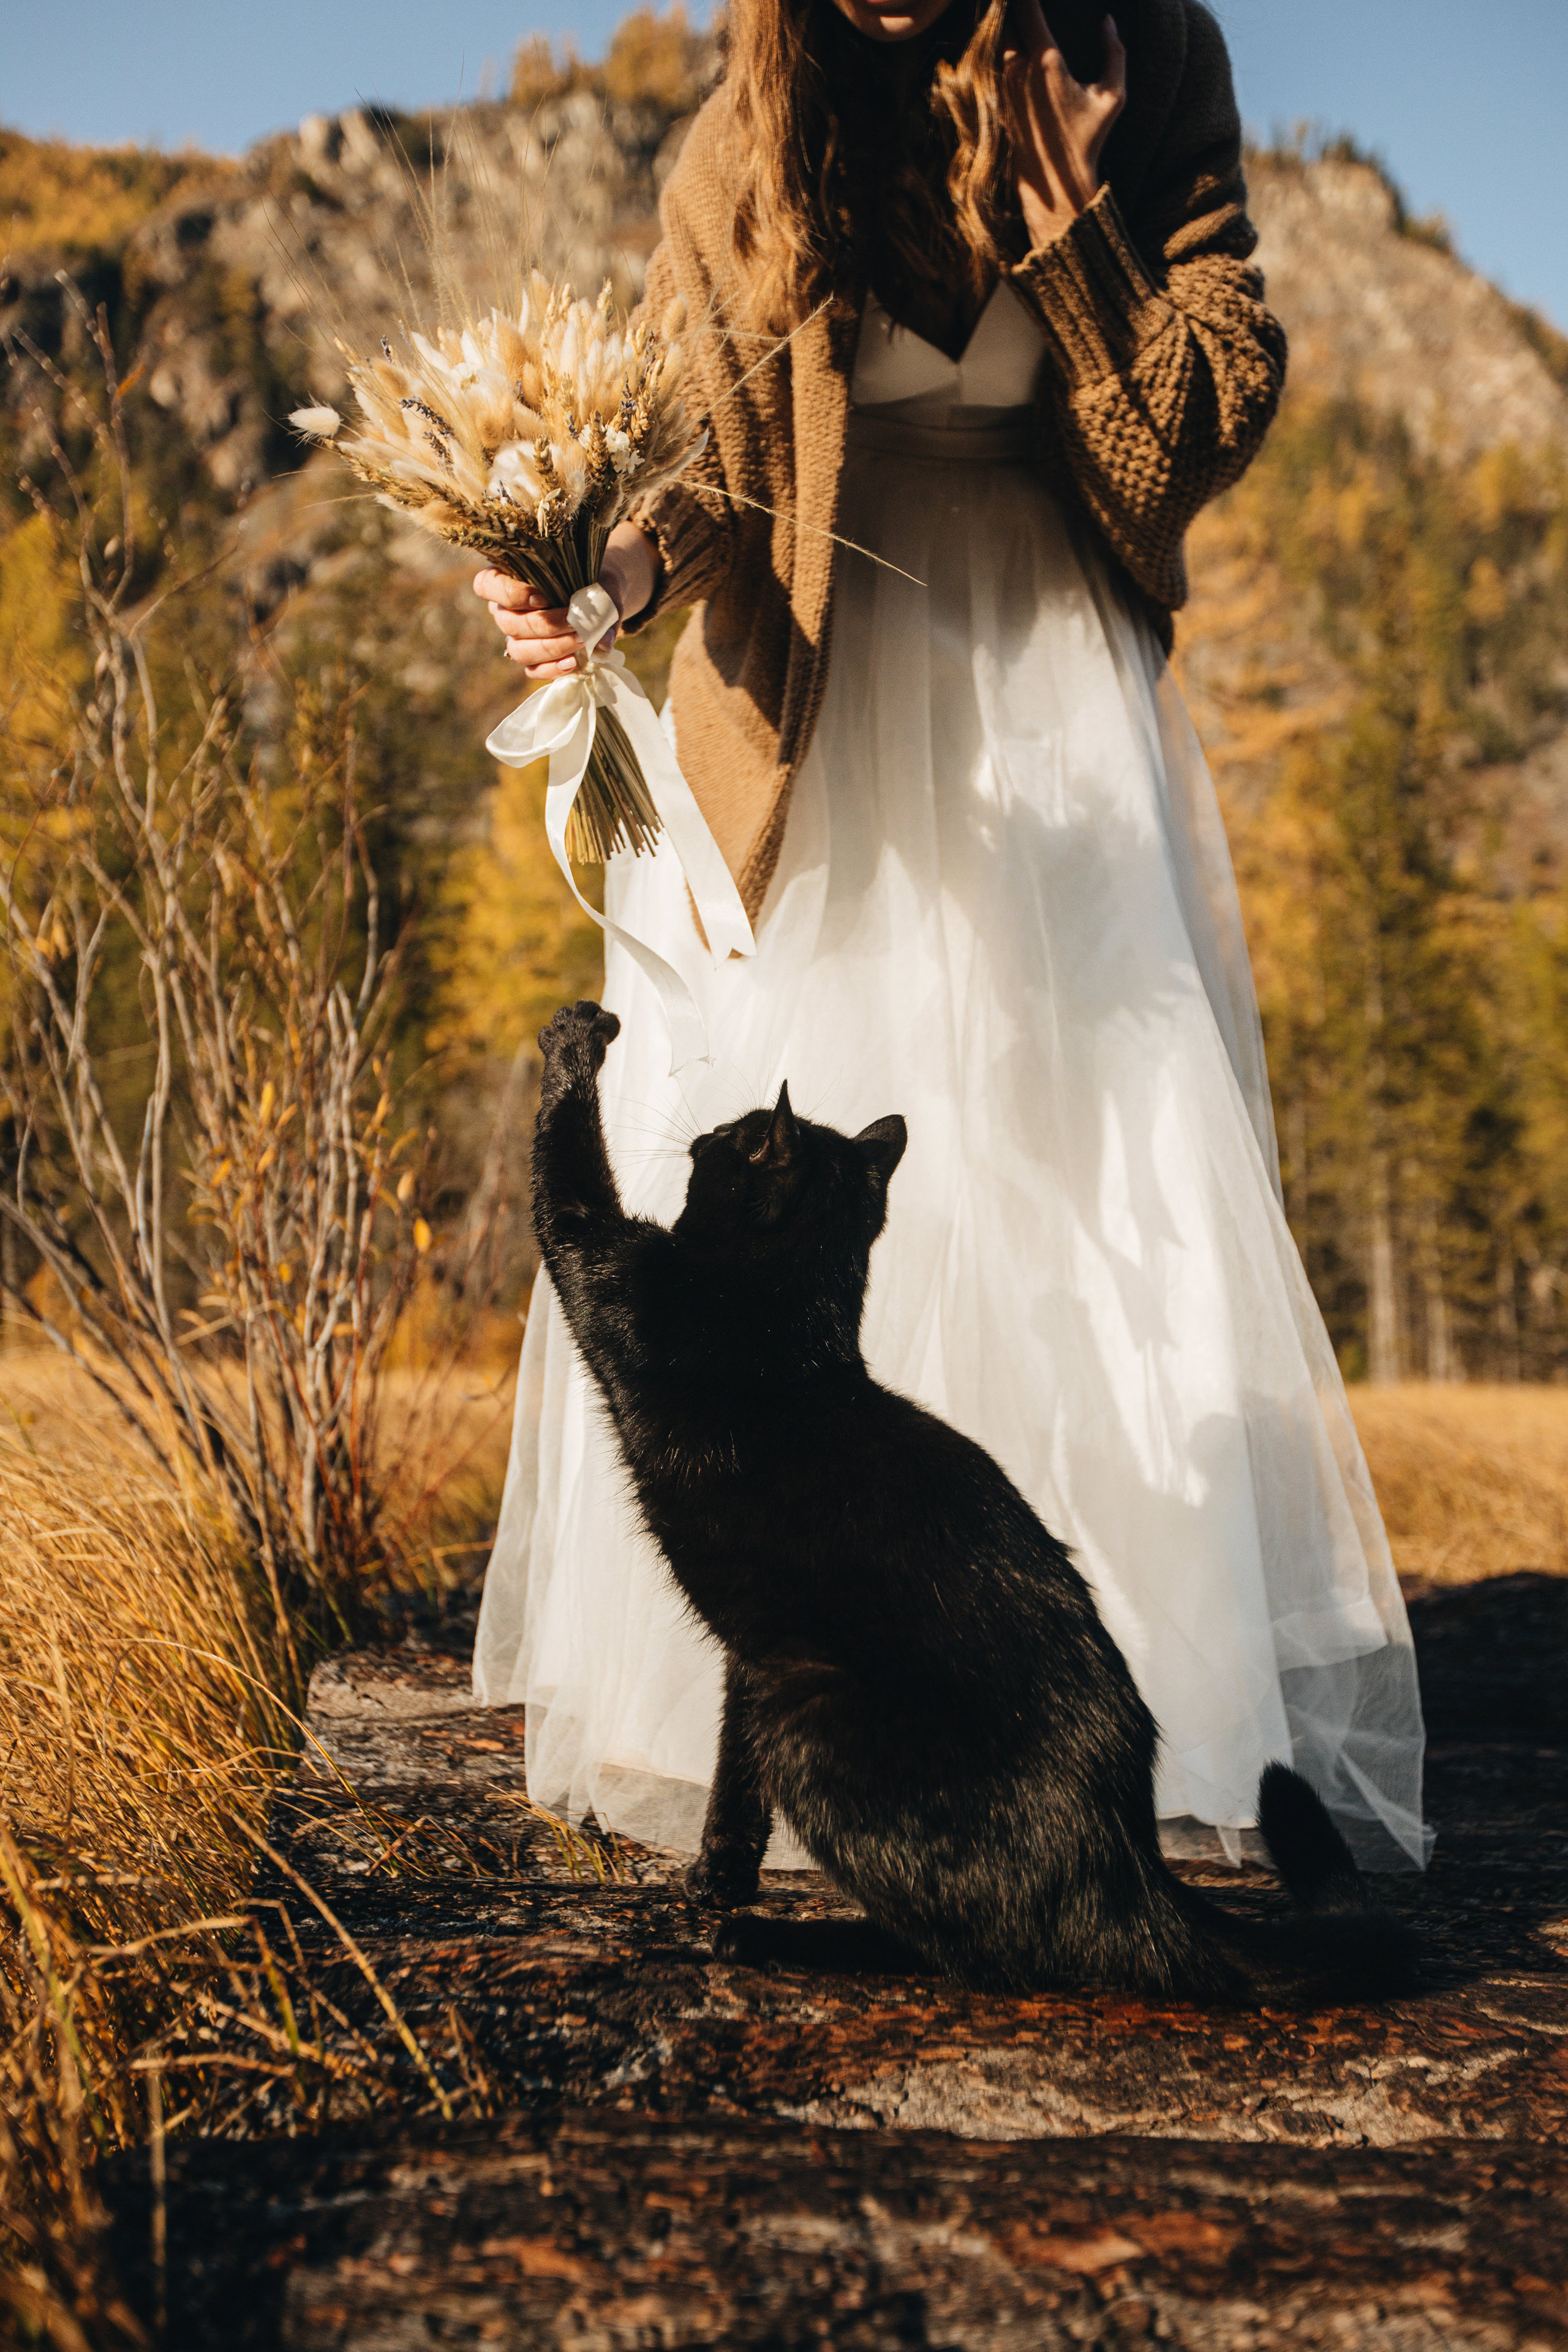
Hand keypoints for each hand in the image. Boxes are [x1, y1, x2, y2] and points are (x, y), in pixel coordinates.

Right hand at [476, 521, 659, 680]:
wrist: (599, 599)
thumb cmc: (590, 581)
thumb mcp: (598, 580)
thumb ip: (601, 602)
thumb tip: (600, 641)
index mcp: (506, 579)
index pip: (486, 585)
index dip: (511, 593)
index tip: (543, 596)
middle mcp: (504, 610)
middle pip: (509, 624)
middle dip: (544, 624)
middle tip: (574, 621)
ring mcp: (515, 638)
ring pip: (519, 651)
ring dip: (551, 648)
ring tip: (581, 641)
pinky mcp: (531, 660)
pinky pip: (532, 671)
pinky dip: (552, 669)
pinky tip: (572, 662)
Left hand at [1003, 4, 1126, 250]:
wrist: (1054, 184)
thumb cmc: (1087, 140)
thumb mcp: (1113, 98)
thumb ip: (1115, 53)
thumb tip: (1108, 20)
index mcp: (1045, 62)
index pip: (1028, 9)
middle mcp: (1018, 70)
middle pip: (1005, 20)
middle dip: (1013, 8)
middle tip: (1024, 6)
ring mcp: (1002, 86)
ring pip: (997, 41)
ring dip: (1005, 27)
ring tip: (1015, 16)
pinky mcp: (995, 102)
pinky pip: (992, 65)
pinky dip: (997, 50)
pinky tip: (1009, 43)